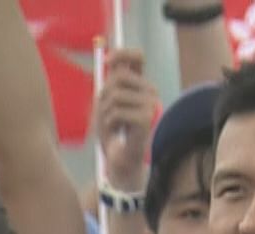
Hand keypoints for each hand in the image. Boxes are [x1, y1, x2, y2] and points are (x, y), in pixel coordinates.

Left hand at [95, 49, 159, 191]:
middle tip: (106, 113)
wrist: (120, 160)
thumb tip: (110, 58)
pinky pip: (116, 112)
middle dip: (104, 95)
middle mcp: (150, 93)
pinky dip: (109, 123)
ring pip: (115, 95)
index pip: (137, 57)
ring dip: (105, 112)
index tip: (108, 61)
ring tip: (111, 125)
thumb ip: (110, 81)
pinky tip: (116, 132)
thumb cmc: (113, 131)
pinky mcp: (146, 119)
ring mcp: (150, 105)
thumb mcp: (106, 102)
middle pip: (119, 76)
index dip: (122, 53)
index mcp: (141, 86)